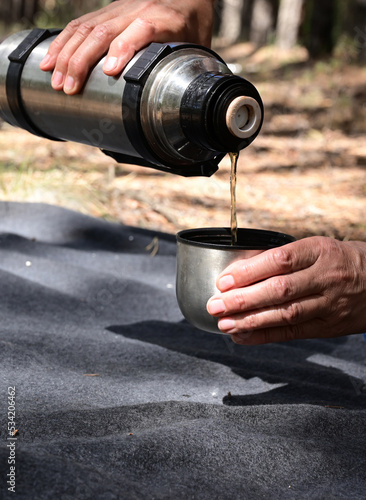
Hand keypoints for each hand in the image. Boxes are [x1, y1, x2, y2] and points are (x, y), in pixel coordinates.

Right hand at [39, 0, 214, 93]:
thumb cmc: (193, 24)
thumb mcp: (198, 46)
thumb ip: (188, 68)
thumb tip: (181, 103)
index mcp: (165, 20)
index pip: (142, 29)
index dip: (124, 48)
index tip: (109, 71)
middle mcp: (138, 10)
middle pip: (104, 31)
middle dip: (81, 61)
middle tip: (68, 88)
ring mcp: (120, 8)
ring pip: (86, 27)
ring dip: (66, 53)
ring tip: (53, 77)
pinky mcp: (108, 11)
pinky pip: (80, 23)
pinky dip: (62, 41)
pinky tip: (50, 57)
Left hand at [206, 237, 365, 344]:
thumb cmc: (340, 260)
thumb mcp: (317, 247)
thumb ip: (284, 257)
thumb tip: (240, 268)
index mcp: (319, 250)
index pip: (280, 260)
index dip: (249, 271)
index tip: (224, 281)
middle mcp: (325, 277)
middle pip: (280, 290)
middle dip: (243, 299)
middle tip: (215, 305)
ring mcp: (330, 304)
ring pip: (286, 314)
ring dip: (250, 321)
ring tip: (224, 324)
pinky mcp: (330, 326)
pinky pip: (294, 333)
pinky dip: (265, 336)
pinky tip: (243, 337)